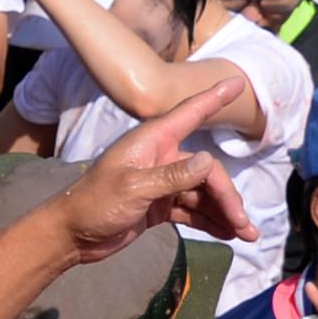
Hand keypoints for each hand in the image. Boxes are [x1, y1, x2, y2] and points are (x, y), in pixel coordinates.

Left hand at [52, 79, 255, 260]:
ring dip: (224, 211)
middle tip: (243, 223)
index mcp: (152, 142)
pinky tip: (228, 234)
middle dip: (227, 195)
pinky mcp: (160, 204)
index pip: (190, 114)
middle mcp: (160, 157)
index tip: (238, 83)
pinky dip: (211, 220)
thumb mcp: (133, 189)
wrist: (71, 235)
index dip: (214, 98)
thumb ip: (171, 176)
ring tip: (246, 235)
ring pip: (203, 192)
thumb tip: (207, 161)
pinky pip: (193, 209)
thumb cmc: (95, 203)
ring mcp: (162, 182)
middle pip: (207, 170)